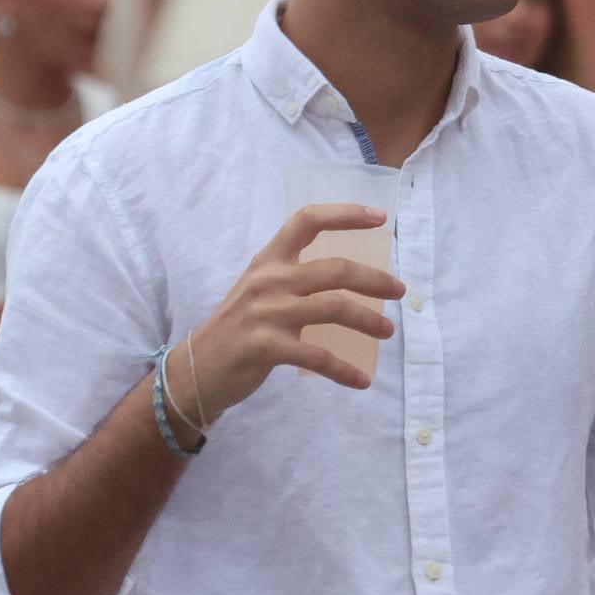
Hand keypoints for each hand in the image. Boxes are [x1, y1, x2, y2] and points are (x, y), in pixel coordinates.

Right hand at [186, 205, 406, 408]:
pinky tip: (362, 380)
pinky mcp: (266, 347)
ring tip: (388, 332)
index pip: (307, 221)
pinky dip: (343, 370)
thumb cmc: (237, 329)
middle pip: (334, 269)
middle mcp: (269, 280)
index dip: (345, 214)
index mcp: (268, 260)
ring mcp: (266, 312)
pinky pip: (317, 356)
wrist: (195, 369)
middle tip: (399, 291)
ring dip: (368, 320)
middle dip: (374, 279)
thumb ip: (294, 280)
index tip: (380, 217)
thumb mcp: (260, 291)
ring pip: (333, 307)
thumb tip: (349, 280)